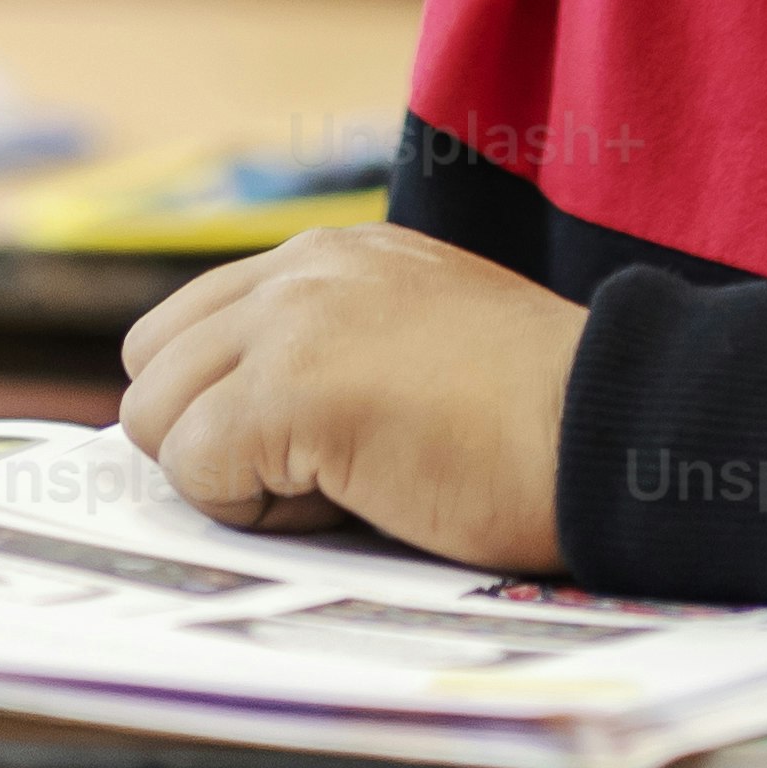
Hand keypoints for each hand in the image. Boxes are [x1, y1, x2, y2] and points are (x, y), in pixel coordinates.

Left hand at [118, 220, 584, 570]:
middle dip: (205, 436)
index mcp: (336, 256)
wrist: (613, 430)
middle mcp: (303, 268)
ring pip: (157, 417)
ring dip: (227, 476)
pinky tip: (346, 499)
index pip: (194, 322)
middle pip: (153, 364)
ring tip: (337, 484)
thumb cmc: (540, 420)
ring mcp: (290, 321)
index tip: (297, 448)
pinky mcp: (288, 390)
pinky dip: (250, 511)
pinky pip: (195, 470)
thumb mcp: (419, 346)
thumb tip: (236, 427)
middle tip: (309, 476)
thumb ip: (331, 353)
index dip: (221, 403)